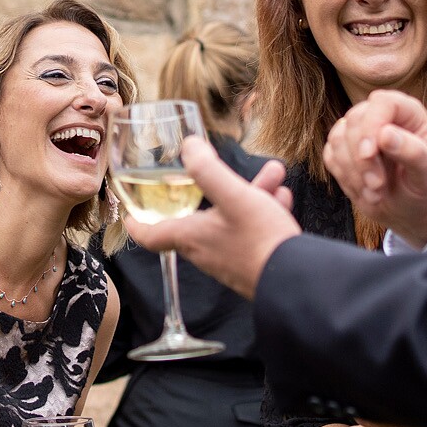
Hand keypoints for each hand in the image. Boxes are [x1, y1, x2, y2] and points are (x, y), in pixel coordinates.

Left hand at [124, 138, 298, 299]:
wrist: (297, 280)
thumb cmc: (260, 239)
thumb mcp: (233, 195)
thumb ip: (207, 169)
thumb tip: (188, 146)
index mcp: (191, 237)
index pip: (151, 235)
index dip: (137, 224)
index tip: (129, 216)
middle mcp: (206, 252)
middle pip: (199, 217)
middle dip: (214, 188)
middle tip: (220, 169)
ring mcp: (231, 260)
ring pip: (232, 219)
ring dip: (249, 194)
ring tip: (272, 175)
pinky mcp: (254, 264)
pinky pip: (252, 232)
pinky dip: (264, 211)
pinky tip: (282, 197)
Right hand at [321, 91, 426, 248]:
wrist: (407, 210)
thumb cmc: (422, 189)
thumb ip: (414, 153)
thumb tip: (385, 134)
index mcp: (408, 114)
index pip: (382, 102)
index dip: (372, 125)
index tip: (369, 154)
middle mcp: (382, 115)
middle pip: (356, 120)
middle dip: (362, 159)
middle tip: (378, 186)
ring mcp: (359, 130)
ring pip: (338, 138)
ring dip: (353, 172)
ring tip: (375, 193)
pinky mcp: (342, 147)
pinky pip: (330, 154)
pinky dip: (344, 176)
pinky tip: (363, 190)